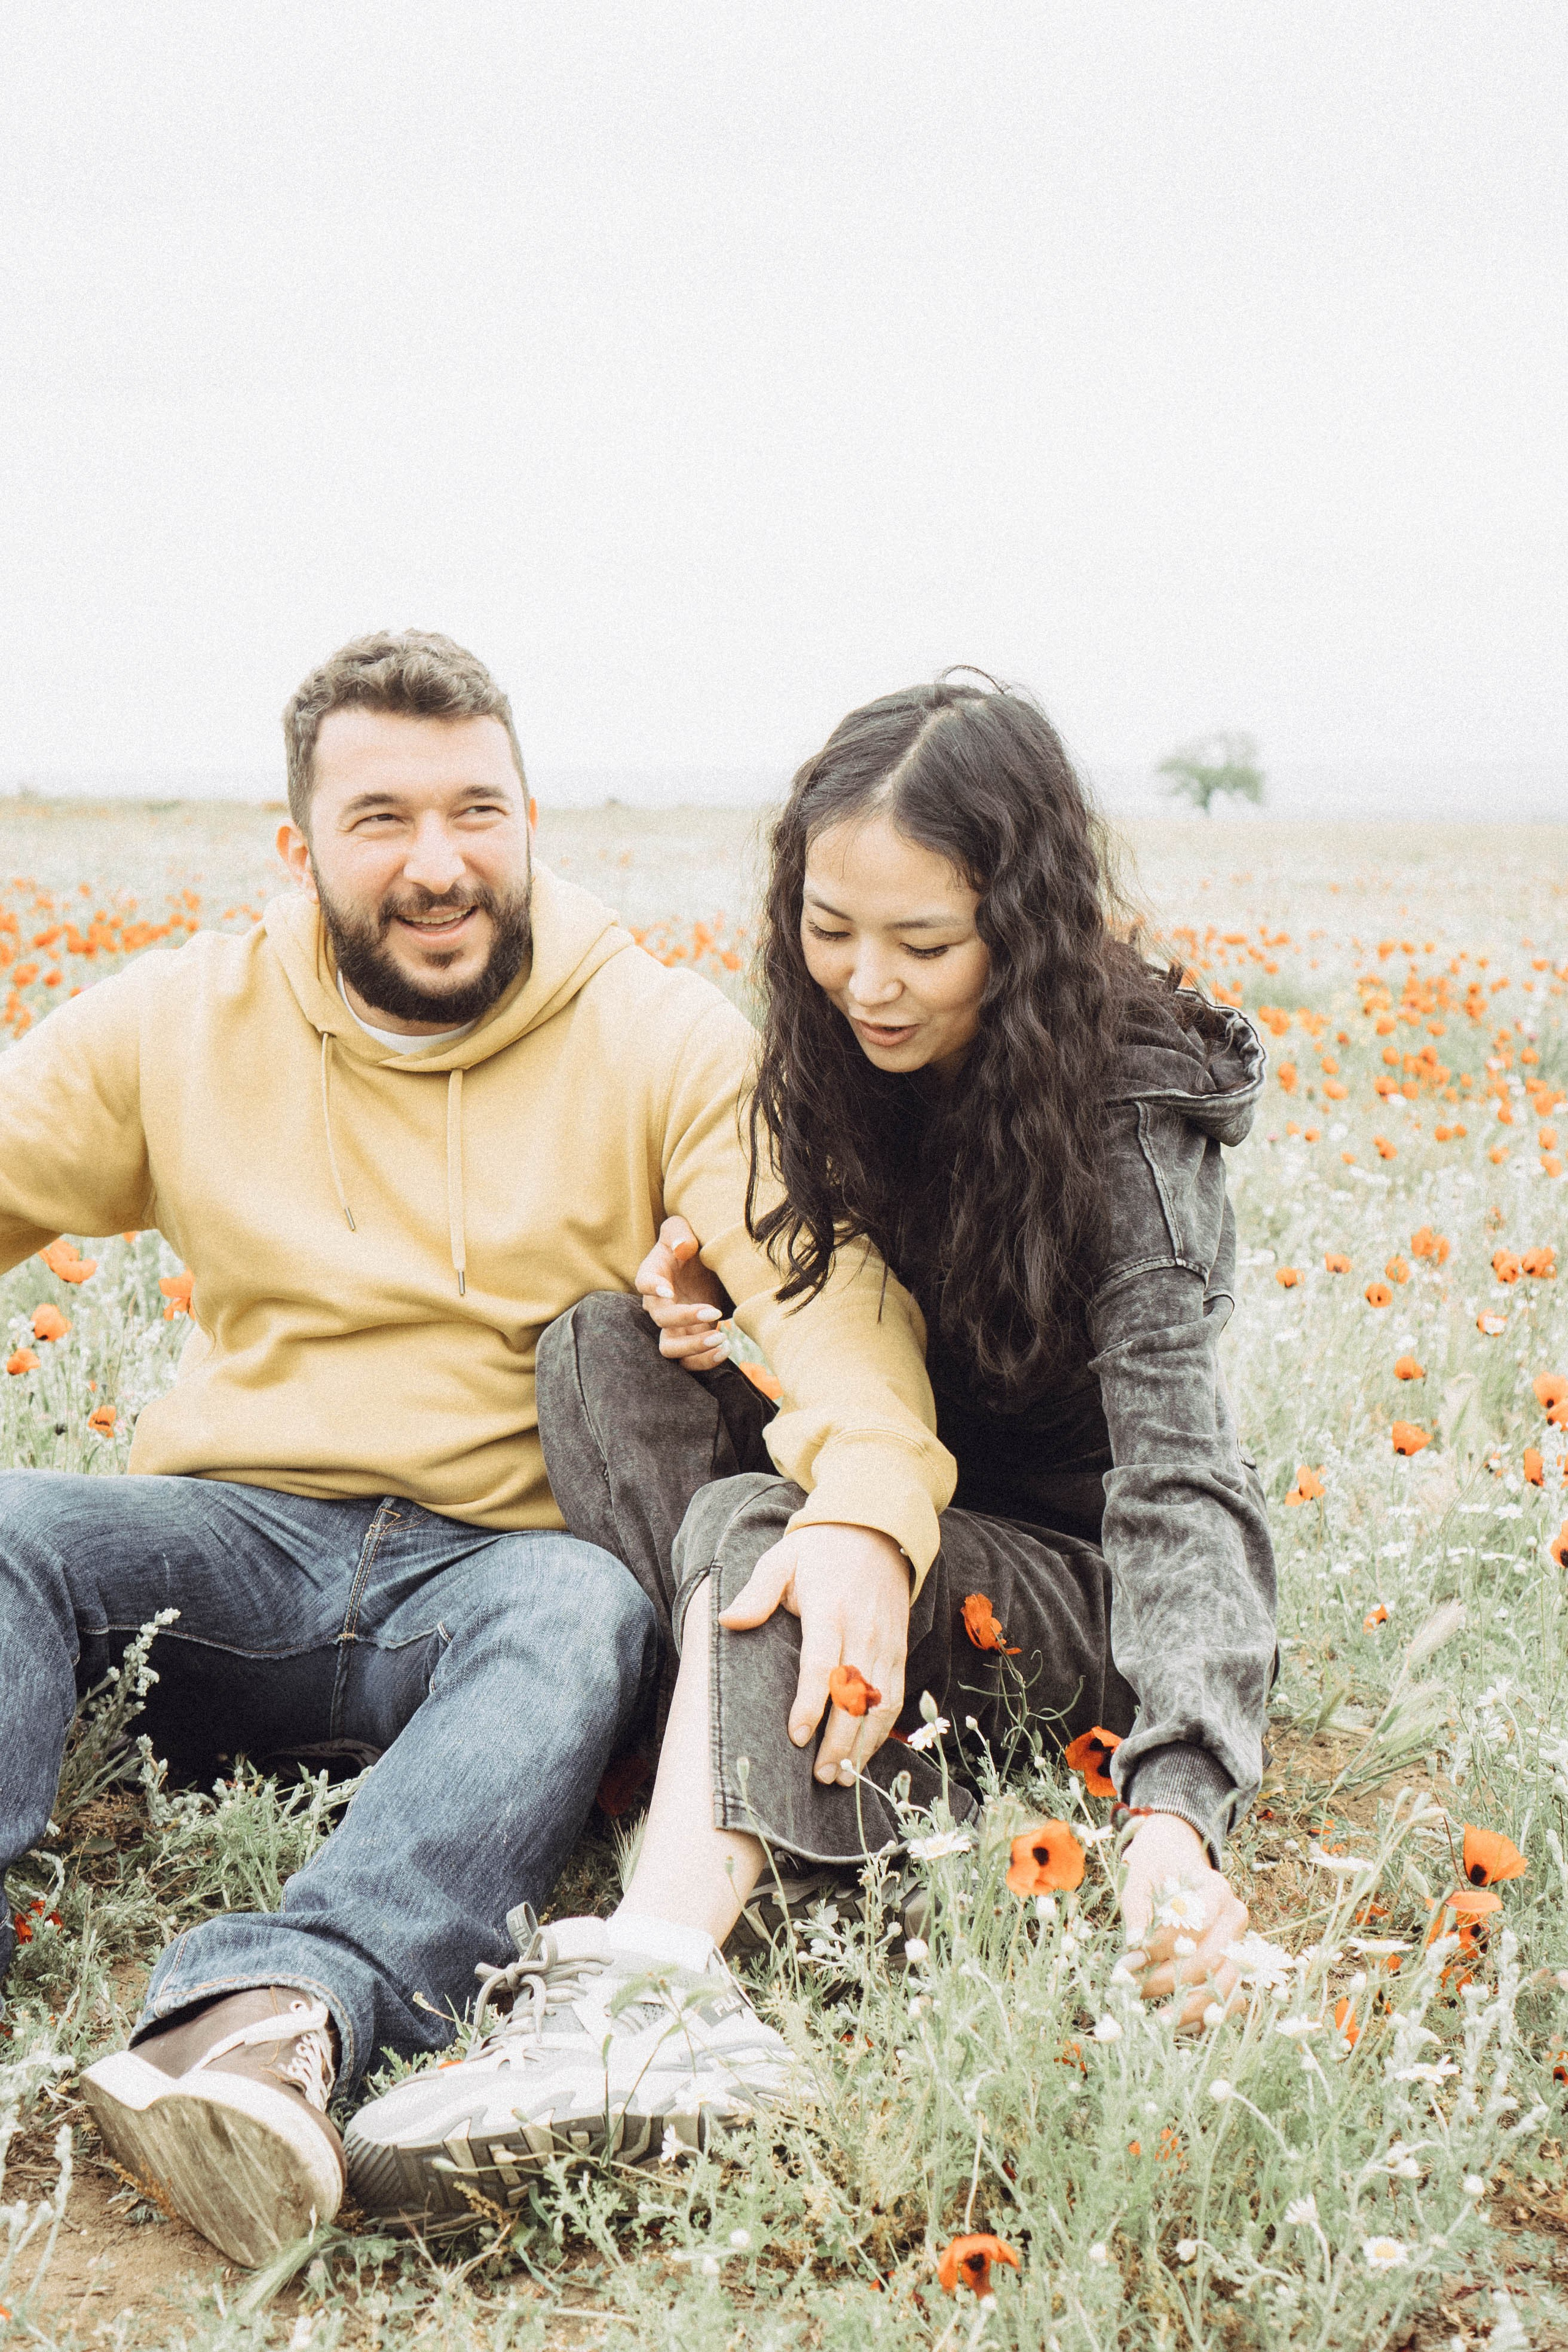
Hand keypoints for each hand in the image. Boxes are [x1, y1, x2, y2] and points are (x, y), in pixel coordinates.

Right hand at [635, 1214, 729, 1369]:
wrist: (702, 1264)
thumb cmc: (688, 1243)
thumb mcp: (682, 1227)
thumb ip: (679, 1232)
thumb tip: (683, 1248)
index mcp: (654, 1274)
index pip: (644, 1282)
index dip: (651, 1288)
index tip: (668, 1290)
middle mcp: (659, 1303)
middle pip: (659, 1320)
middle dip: (684, 1319)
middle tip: (714, 1312)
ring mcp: (673, 1325)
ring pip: (669, 1349)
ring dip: (693, 1348)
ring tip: (721, 1339)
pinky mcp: (690, 1338)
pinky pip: (689, 1361)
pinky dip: (704, 1361)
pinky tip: (726, 1349)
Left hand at [719, 1522, 911, 1785]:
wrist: (876, 1531)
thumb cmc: (819, 1551)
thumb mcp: (782, 1559)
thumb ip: (757, 1591)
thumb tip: (729, 1621)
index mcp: (830, 1610)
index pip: (822, 1665)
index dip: (810, 1704)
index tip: (796, 1736)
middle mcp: (863, 1630)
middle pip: (855, 1695)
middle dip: (840, 1740)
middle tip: (820, 1775)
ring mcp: (885, 1643)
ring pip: (881, 1703)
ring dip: (864, 1744)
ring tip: (842, 1776)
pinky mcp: (899, 1650)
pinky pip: (896, 1697)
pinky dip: (884, 1730)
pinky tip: (866, 1753)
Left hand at [1117, 1813, 1247, 2029]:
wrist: (1173, 1861)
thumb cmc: (1153, 1872)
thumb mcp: (1139, 1883)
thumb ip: (1138, 1914)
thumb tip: (1134, 1949)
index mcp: (1215, 1890)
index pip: (1195, 1924)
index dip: (1163, 1948)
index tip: (1130, 1962)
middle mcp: (1235, 1916)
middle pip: (1211, 1959)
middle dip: (1171, 1981)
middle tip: (1137, 1992)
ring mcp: (1240, 1943)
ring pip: (1226, 1985)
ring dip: (1191, 2007)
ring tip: (1158, 2022)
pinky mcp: (1236, 1966)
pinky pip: (1231, 1998)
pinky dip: (1209, 2014)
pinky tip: (1180, 2025)